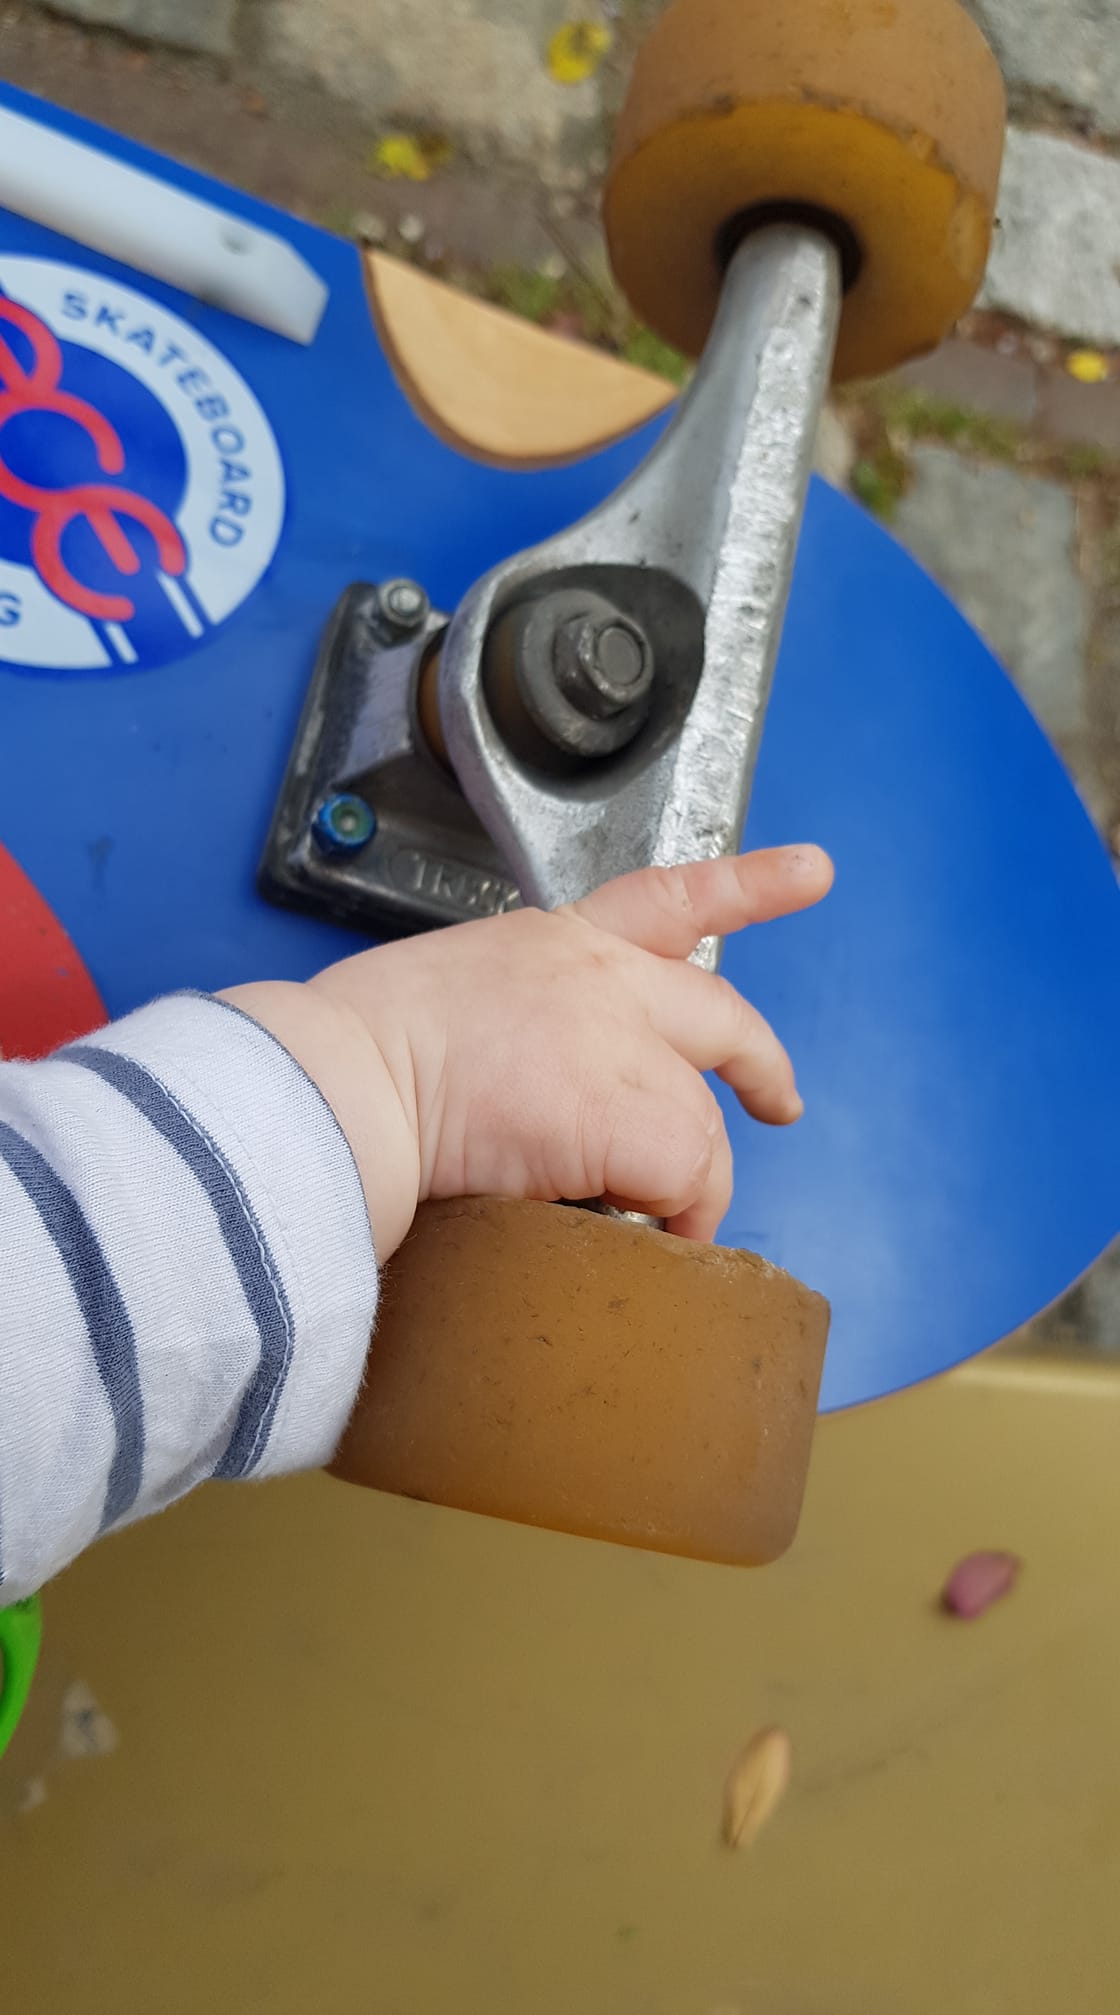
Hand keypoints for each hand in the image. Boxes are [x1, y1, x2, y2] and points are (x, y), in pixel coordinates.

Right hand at [223, 846, 832, 1259]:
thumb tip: (524, 1094)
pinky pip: (684, 1181)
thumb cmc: (352, 1059)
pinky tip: (639, 1238)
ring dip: (684, 1184)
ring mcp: (621, 1043)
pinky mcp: (630, 1116)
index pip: (664, 895)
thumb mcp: (442, 999)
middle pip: (719, 1014)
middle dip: (762, 1064)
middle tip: (782, 1104)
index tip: (810, 870)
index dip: (747, 883)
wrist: (337, 1090)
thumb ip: (509, 1024)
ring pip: (699, 1124)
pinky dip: (672, 1219)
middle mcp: (602, 977)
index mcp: (553, 942)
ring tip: (652, 1228)